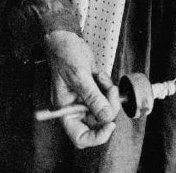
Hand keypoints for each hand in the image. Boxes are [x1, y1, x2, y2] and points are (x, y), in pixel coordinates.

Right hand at [45, 30, 119, 148]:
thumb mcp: (79, 76)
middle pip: (98, 122)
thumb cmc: (64, 55)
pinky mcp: (93, 89)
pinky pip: (106, 94)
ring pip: (105, 107)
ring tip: (100, 76)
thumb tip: (106, 117)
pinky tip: (98, 73)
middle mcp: (75, 108)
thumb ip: (93, 97)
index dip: (96, 137)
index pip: (81, 137)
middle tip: (111, 91)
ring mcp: (84, 98)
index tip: (110, 124)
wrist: (65, 38)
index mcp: (66, 111)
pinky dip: (107, 84)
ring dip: (108, 93)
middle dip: (108, 107)